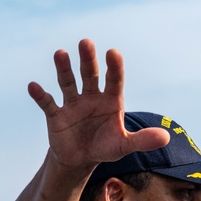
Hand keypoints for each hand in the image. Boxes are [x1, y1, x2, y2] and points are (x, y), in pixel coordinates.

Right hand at [28, 39, 169, 180]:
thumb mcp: (125, 145)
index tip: (113, 53)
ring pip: (68, 83)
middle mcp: (91, 97)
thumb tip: (166, 138)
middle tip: (86, 42)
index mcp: (110, 101)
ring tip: (60, 53)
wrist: (81, 159)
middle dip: (88, 60)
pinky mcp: (56, 115)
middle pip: (90, 75)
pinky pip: (47, 103)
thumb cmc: (106, 147)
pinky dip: (40, 95)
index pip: (114, 80)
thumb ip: (143, 140)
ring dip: (63, 69)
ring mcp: (72, 104)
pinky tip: (34, 86)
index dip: (114, 68)